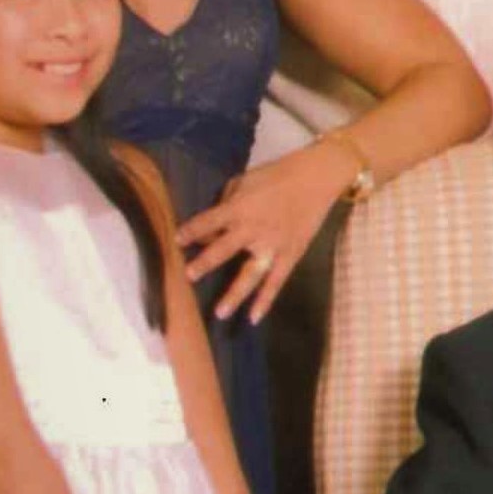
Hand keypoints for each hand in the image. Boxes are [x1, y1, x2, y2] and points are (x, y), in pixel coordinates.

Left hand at [177, 145, 347, 323]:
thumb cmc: (276, 175)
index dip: (190, 231)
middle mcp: (253, 229)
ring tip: (219, 313)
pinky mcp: (290, 255)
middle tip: (188, 276)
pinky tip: (253, 318)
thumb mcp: (244, 181)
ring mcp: (273, 245)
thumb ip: (226, 202)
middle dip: (204, 263)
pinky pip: (276, 281)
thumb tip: (212, 226)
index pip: (208, 221)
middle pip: (223, 250)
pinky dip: (266, 300)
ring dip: (234, 294)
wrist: (316, 179)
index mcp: (239, 208)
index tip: (176, 241)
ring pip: (250, 274)